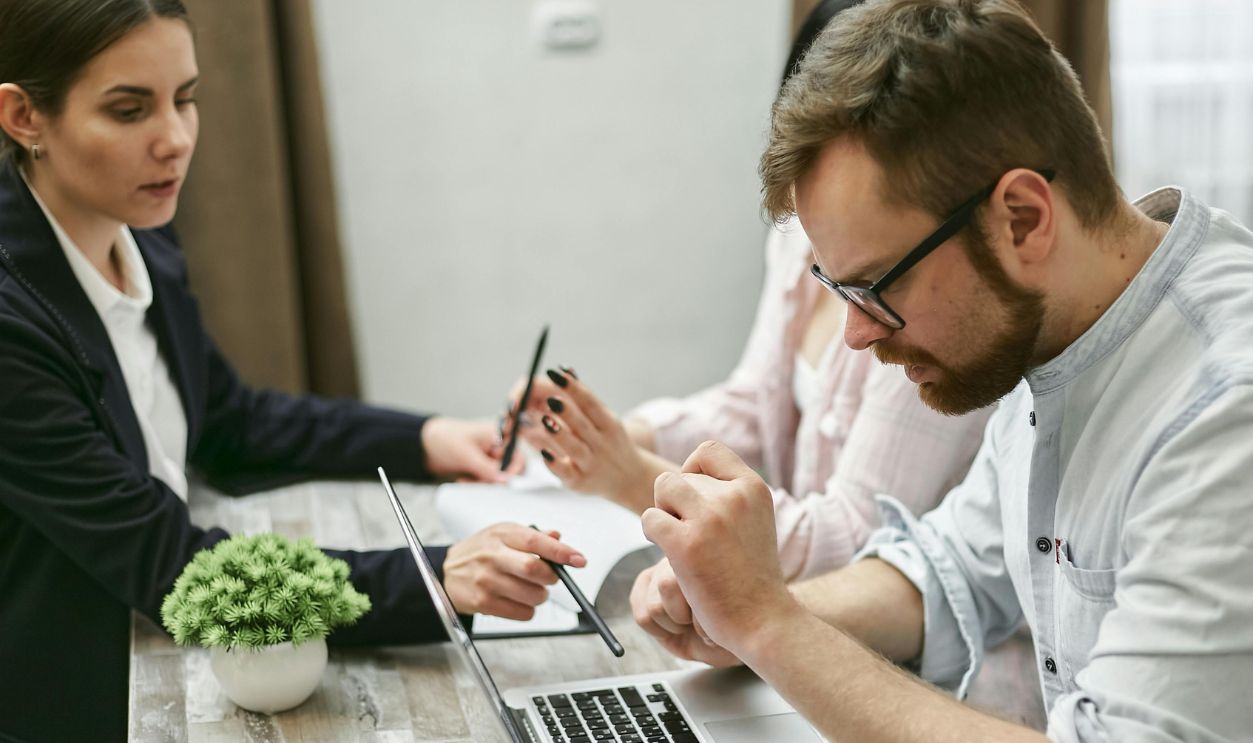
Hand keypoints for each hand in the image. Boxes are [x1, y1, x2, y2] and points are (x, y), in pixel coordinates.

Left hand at [421, 416, 522, 482]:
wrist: (425, 445)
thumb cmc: (445, 439)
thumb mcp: (467, 455)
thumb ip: (487, 468)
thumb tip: (504, 480)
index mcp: (498, 435)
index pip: (516, 455)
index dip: (511, 470)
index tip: (501, 481)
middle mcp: (497, 446)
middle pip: (508, 469)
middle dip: (493, 479)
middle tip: (478, 481)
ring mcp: (489, 458)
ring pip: (496, 478)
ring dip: (482, 483)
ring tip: (465, 480)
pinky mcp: (481, 467)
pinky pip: (485, 480)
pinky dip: (476, 483)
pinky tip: (463, 479)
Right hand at [443, 523, 586, 619]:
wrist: (447, 572)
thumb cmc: (480, 551)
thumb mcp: (503, 534)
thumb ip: (533, 536)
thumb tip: (558, 536)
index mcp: (502, 534)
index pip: (536, 541)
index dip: (561, 551)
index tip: (579, 560)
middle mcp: (493, 555)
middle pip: (534, 570)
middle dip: (551, 577)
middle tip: (550, 577)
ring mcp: (486, 580)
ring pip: (532, 595)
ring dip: (540, 595)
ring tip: (530, 589)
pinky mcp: (483, 602)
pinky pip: (521, 613)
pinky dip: (528, 610)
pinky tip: (517, 600)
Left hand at [509, 367, 659, 510]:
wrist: (629, 479)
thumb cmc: (610, 442)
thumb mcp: (605, 419)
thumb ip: (584, 398)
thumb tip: (565, 369)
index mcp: (609, 424)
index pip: (591, 403)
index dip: (574, 388)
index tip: (556, 373)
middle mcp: (602, 444)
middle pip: (583, 425)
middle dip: (567, 412)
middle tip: (550, 398)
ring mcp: (591, 464)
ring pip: (574, 448)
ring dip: (560, 435)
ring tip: (545, 420)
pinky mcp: (579, 482)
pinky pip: (565, 472)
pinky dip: (555, 463)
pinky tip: (543, 452)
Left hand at [640, 440, 795, 654]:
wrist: (762, 619)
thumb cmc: (752, 575)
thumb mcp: (754, 520)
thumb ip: (730, 495)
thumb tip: (690, 473)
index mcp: (753, 488)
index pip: (709, 450)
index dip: (692, 469)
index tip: (694, 498)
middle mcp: (734, 497)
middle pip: (681, 475)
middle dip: (676, 501)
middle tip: (687, 531)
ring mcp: (710, 518)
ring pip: (663, 488)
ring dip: (661, 511)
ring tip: (675, 537)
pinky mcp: (686, 544)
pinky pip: (649, 519)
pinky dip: (651, 533)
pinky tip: (667, 551)